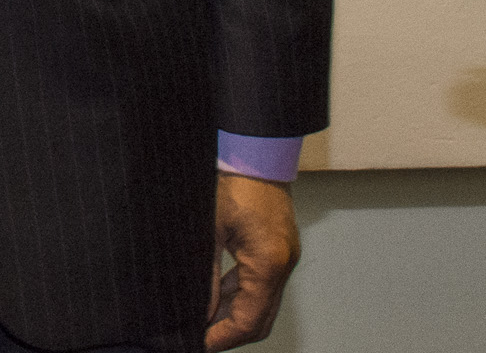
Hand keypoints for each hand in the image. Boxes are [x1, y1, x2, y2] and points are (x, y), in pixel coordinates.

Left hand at [207, 171, 300, 348]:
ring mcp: (284, 258)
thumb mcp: (209, 231)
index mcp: (267, 264)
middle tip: (202, 337)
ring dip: (237, 315)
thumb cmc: (232, 183)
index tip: (201, 343)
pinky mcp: (279, 249)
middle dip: (232, 333)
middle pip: (261, 320)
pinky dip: (243, 295)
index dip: (223, 337)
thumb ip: (207, 275)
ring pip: (263, 304)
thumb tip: (200, 310)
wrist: (255, 152)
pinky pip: (263, 284)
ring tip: (205, 319)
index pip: (249, 320)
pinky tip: (219, 295)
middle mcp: (282, 265)